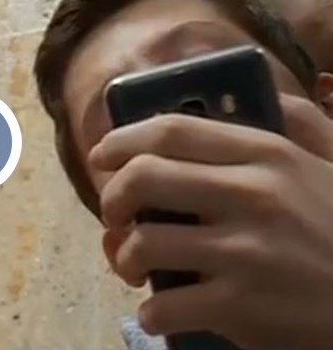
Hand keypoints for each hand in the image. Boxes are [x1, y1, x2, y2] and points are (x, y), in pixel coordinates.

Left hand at [89, 95, 332, 349]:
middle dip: (111, 197)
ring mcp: (245, 252)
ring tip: (135, 267)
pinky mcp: (242, 305)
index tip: (101, 156)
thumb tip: (264, 88)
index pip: (172, 131)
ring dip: (124, 259)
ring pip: (144, 243)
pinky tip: (160, 313)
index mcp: (267, 155)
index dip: (122, 140)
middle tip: (113, 215)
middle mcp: (252, 195)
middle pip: (143, 177)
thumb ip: (302, 121)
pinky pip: (164, 306)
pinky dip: (151, 314)